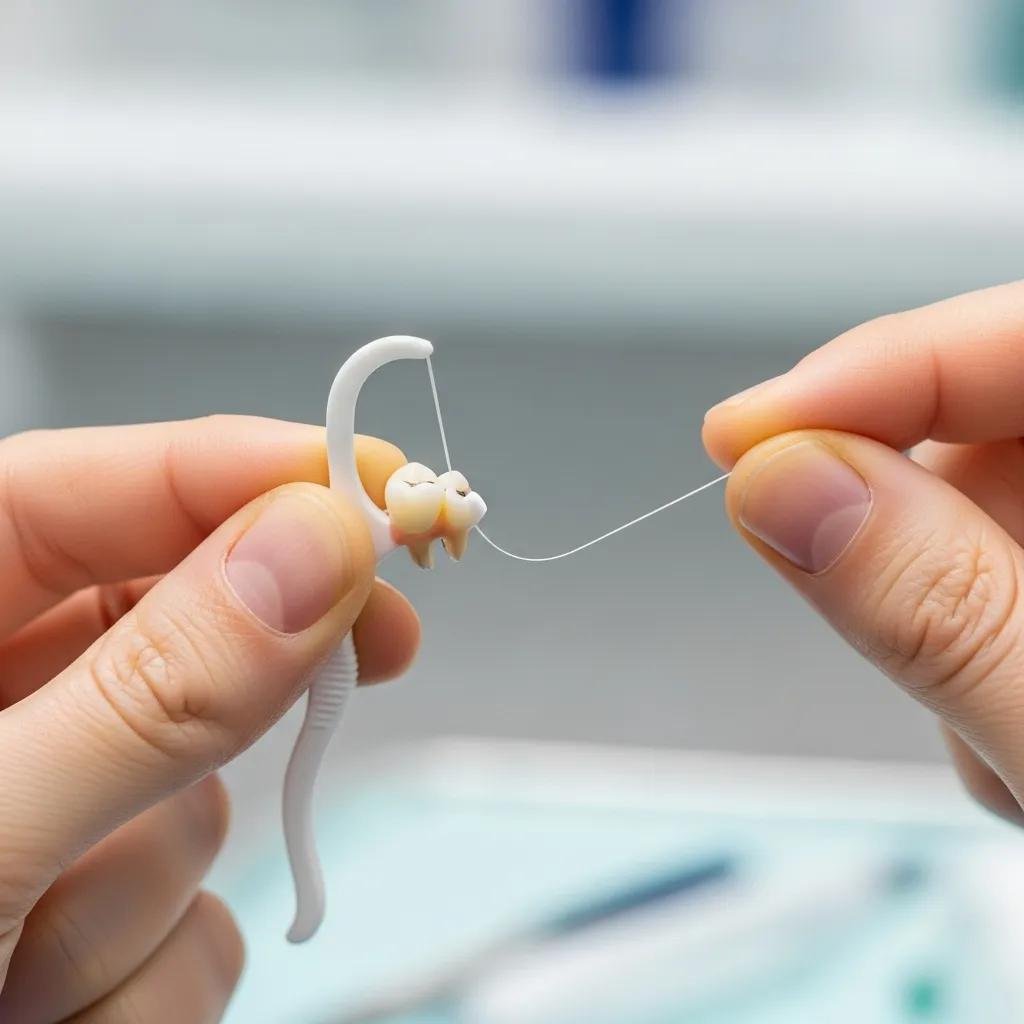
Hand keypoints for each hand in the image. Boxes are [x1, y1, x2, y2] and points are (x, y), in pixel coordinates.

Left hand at [0, 416, 419, 1022]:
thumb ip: (149, 690)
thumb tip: (315, 551)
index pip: (104, 485)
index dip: (252, 470)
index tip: (381, 493)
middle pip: (183, 622)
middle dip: (273, 658)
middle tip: (383, 649)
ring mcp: (50, 813)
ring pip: (199, 792)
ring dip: (151, 885)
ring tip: (33, 976)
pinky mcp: (92, 914)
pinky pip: (197, 913)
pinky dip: (148, 975)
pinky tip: (53, 1018)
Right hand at [703, 280, 1023, 824]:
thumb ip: (945, 615)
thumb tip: (784, 490)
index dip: (878, 372)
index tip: (749, 437)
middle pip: (1001, 437)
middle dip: (916, 543)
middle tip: (911, 652)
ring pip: (988, 523)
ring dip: (951, 629)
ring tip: (1005, 740)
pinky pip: (1005, 588)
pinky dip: (981, 664)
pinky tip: (1019, 737)